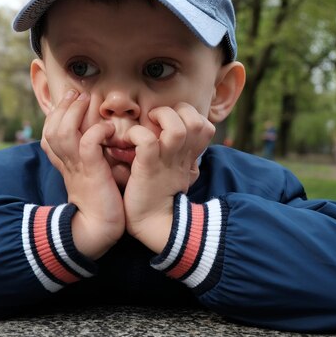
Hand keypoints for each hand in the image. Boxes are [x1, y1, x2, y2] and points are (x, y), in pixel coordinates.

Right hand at [41, 90, 124, 258]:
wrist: (100, 228)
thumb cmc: (102, 202)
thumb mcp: (91, 175)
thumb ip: (91, 158)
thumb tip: (102, 139)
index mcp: (65, 164)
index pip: (49, 134)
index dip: (56, 114)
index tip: (70, 100)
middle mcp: (66, 163)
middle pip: (51, 129)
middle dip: (63, 107)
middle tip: (77, 94)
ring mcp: (77, 167)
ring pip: (62, 132)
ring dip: (74, 113)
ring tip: (86, 101)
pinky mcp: (92, 172)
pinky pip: (87, 143)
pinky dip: (96, 131)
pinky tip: (108, 129)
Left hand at [123, 103, 214, 252]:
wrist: (152, 225)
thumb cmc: (158, 197)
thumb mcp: (178, 173)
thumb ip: (180, 155)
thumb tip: (171, 137)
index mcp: (188, 156)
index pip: (205, 126)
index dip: (189, 116)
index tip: (170, 122)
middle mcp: (182, 156)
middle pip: (197, 121)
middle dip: (177, 111)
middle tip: (157, 119)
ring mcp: (166, 162)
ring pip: (177, 128)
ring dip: (161, 118)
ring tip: (147, 124)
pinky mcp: (148, 168)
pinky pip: (148, 141)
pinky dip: (137, 134)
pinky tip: (129, 141)